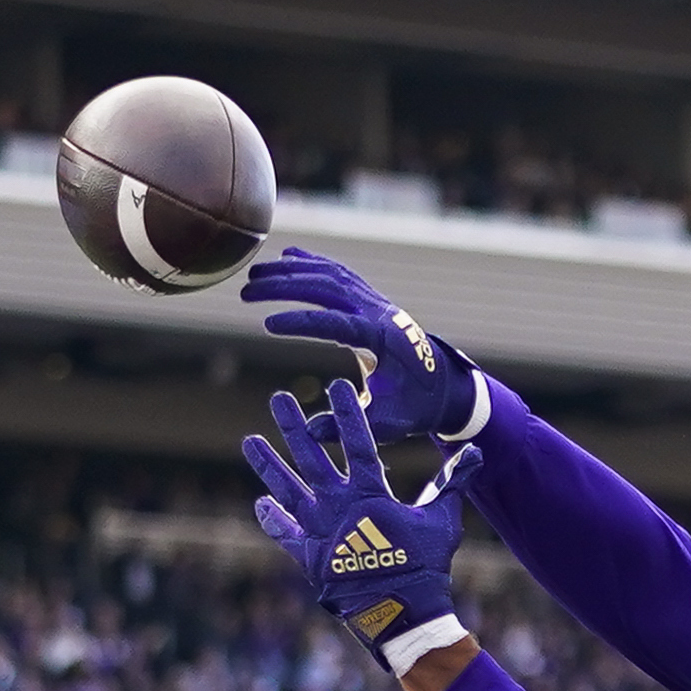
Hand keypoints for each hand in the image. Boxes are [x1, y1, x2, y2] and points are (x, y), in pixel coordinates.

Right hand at [241, 249, 489, 443]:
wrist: (445, 387)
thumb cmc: (416, 408)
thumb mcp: (390, 424)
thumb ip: (353, 425)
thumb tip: (311, 432)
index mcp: (384, 340)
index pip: (336, 323)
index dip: (301, 322)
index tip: (267, 324)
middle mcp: (380, 313)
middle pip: (327, 287)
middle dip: (284, 287)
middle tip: (246, 295)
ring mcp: (376, 302)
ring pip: (330, 275)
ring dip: (290, 272)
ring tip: (253, 278)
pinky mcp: (372, 300)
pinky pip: (339, 273)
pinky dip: (312, 263)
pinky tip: (285, 258)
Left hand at [245, 379, 474, 670]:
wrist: (402, 612)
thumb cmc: (425, 565)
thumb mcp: (442, 520)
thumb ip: (452, 483)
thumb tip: (474, 452)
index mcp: (371, 494)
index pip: (356, 443)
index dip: (347, 413)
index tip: (335, 386)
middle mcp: (339, 506)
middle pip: (311, 457)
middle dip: (294, 425)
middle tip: (279, 398)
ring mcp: (320, 530)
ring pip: (287, 489)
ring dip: (268, 463)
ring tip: (250, 440)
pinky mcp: (309, 557)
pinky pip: (284, 533)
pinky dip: (272, 518)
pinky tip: (261, 502)